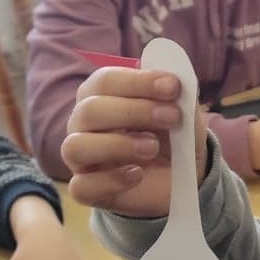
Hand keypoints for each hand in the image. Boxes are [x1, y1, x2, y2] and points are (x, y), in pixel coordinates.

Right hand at [63, 66, 198, 216]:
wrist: (183, 177)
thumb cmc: (173, 134)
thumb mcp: (184, 111)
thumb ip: (179, 91)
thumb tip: (175, 71)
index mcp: (102, 95)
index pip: (105, 80)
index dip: (138, 81)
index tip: (172, 86)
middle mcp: (84, 124)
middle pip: (89, 110)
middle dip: (134, 111)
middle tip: (172, 117)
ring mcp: (82, 158)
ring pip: (75, 147)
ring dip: (118, 144)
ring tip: (152, 147)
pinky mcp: (88, 189)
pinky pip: (81, 187)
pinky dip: (110, 180)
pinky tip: (137, 174)